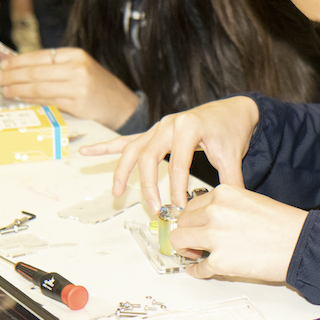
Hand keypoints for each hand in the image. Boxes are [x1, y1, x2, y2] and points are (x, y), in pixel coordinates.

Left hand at [0, 48, 139, 128]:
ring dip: (18, 89)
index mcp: (76, 55)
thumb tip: (20, 68)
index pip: (40, 56)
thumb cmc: (97, 87)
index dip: (18, 61)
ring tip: (5, 90)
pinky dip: (31, 100)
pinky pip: (47, 101)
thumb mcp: (79, 68)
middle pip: (36, 72)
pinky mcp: (77, 104)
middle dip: (13, 76)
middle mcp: (77, 68)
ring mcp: (78, 86)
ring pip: (39, 87)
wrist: (122, 105)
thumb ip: (55, 67)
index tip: (3, 65)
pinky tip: (21, 99)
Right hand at [80, 96, 259, 209]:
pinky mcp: (154, 132)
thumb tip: (227, 206)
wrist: (232, 111)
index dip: (177, 189)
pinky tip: (86, 152)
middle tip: (154, 209)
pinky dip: (106, 147)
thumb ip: (230, 181)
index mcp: (189, 127)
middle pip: (148, 157)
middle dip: (148, 186)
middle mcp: (169, 124)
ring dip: (122, 172)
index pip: (178, 164)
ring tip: (116, 193)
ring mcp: (159, 127)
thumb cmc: (231, 131)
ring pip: (133, 150)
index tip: (180, 208)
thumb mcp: (233, 155)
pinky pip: (127, 140)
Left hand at [171, 185, 306, 282]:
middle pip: (182, 223)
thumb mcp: (250, 201)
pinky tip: (201, 270)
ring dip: (186, 250)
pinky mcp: (219, 261)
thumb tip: (208, 219)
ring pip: (180, 242)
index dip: (192, 218)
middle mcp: (215, 212)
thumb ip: (225, 207)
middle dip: (186, 233)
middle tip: (193, 241)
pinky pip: (197, 268)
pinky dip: (198, 271)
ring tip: (195, 254)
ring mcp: (214, 236)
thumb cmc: (283, 224)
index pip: (191, 205)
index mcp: (223, 194)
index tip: (193, 225)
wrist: (300, 243)